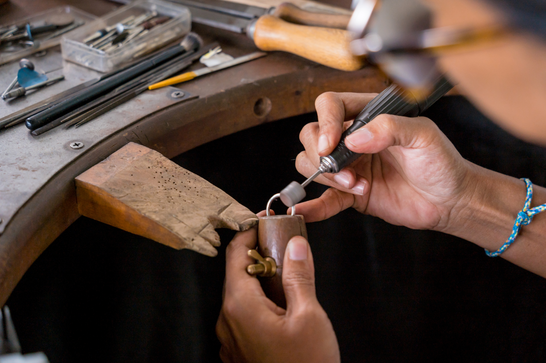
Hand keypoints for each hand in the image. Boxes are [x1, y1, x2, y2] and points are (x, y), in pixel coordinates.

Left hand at [216, 225, 339, 362]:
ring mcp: (232, 339)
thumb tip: (295, 246)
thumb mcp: (309, 316)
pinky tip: (282, 304)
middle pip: (237, 273)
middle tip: (284, 246)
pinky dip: (260, 302)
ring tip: (288, 276)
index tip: (266, 223)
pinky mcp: (240, 350)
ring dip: (262, 280)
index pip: (235, 254)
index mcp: (241, 307)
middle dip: (260, 255)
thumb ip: (299, 277)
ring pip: (242, 295)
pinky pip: (244, 316)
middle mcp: (228, 322)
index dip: (250, 232)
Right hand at [295, 92, 473, 231]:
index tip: (331, 143)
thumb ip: (390, 128)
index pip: (330, 105)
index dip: (325, 122)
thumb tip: (354, 138)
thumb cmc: (441, 163)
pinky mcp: (350, 193)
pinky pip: (325, 198)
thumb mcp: (423, 136)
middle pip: (312, 135)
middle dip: (322, 154)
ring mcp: (349, 166)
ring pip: (312, 164)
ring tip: (357, 186)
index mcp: (368, 116)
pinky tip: (305, 210)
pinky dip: (313, 205)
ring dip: (327, 177)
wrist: (450, 200)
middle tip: (344, 170)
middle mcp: (353, 138)